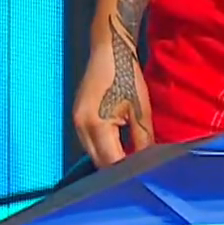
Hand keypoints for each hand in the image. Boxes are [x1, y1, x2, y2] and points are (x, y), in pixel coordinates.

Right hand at [70, 17, 154, 164]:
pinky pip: (89, 142)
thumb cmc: (126, 75)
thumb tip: (148, 163)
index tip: (144, 174)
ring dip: (109, 158)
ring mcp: (75, 121)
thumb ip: (143, 140)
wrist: (109, 49)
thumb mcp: (140, 110)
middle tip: (138, 169)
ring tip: (129, 158)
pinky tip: (117, 145)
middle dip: (117, 168)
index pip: (111, 163)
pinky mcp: (76, 116)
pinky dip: (102, 147)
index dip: (127, 172)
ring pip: (92, 153)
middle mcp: (80, 127)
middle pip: (98, 162)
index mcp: (95, 125)